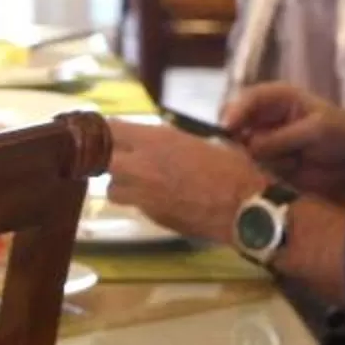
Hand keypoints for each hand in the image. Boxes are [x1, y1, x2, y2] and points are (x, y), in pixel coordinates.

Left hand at [103, 119, 264, 241]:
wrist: (243, 207)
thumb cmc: (231, 168)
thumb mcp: (198, 142)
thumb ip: (167, 143)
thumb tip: (151, 144)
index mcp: (155, 139)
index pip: (109, 129)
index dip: (104, 133)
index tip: (106, 135)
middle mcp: (142, 164)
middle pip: (101, 160)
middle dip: (105, 160)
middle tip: (116, 161)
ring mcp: (143, 193)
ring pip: (111, 189)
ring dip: (120, 185)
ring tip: (137, 184)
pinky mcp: (150, 215)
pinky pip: (133, 205)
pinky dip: (139, 202)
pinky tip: (158, 200)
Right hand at [227, 83, 344, 207]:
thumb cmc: (341, 135)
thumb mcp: (315, 131)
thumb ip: (281, 138)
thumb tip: (250, 147)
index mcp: (276, 98)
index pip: (246, 100)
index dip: (234, 113)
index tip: (227, 129)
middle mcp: (264, 117)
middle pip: (234, 124)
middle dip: (236, 138)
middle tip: (247, 151)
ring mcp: (263, 141)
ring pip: (242, 151)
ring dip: (262, 159)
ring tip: (293, 161)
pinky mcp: (266, 164)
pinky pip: (254, 169)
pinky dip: (268, 172)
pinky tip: (292, 169)